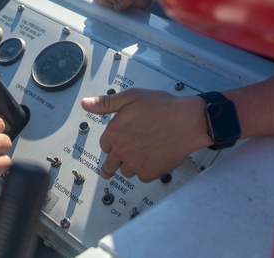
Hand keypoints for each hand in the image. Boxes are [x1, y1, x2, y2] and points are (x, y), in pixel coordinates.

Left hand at [81, 91, 207, 181]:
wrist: (188, 122)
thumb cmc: (162, 107)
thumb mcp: (131, 97)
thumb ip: (106, 103)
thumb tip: (85, 104)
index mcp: (114, 133)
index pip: (105, 144)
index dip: (113, 140)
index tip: (120, 138)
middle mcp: (121, 151)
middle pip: (110, 164)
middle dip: (114, 160)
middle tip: (120, 159)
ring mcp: (134, 164)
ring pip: (126, 170)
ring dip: (130, 164)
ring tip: (142, 153)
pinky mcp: (149, 173)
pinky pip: (141, 176)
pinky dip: (145, 169)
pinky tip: (153, 158)